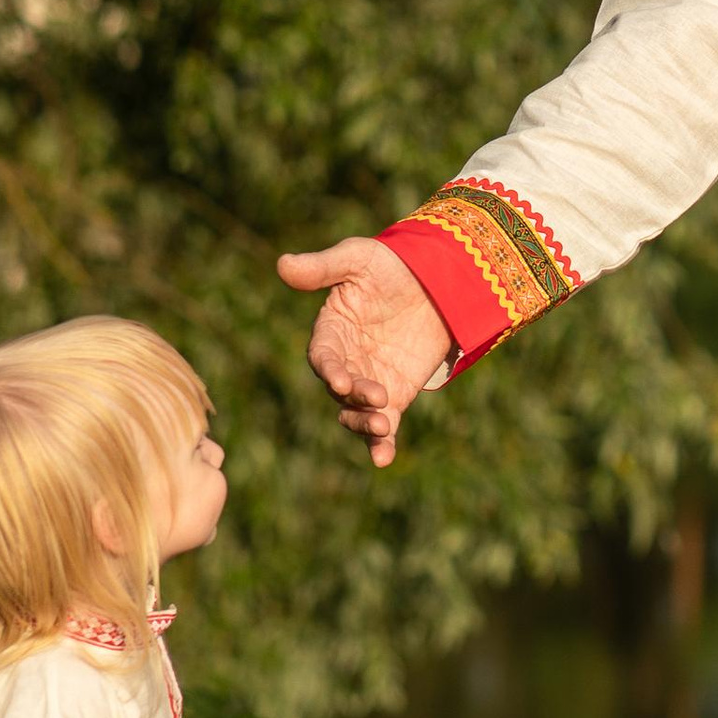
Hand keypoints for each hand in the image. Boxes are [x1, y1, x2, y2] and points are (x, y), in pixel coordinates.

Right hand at [276, 236, 453, 466]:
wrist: (435, 279)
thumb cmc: (390, 265)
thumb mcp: (358, 259)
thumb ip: (323, 267)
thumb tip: (282, 264)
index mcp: (331, 332)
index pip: (323, 357)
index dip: (330, 369)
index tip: (341, 380)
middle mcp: (345, 362)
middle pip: (340, 390)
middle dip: (355, 399)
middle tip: (377, 401)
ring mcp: (368, 382)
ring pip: (357, 413)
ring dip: (366, 425)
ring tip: (384, 427)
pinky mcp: (395, 396)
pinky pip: (385, 425)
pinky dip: (382, 444)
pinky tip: (383, 459)